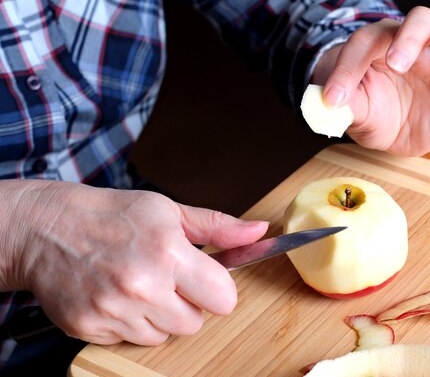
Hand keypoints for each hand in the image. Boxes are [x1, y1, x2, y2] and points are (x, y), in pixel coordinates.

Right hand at [0, 180, 267, 344]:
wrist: (48, 228)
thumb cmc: (112, 215)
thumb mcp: (169, 211)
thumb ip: (219, 226)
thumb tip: (259, 232)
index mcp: (169, 252)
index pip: (224, 299)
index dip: (217, 289)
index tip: (204, 278)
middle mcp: (142, 286)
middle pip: (194, 323)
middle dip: (187, 304)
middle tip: (165, 278)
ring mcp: (113, 311)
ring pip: (163, 337)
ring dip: (158, 317)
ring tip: (139, 285)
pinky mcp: (89, 328)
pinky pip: (130, 341)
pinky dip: (129, 324)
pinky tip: (117, 296)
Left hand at [312, 7, 429, 155]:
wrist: (396, 132)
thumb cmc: (372, 111)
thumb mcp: (355, 113)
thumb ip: (345, 105)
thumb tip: (329, 103)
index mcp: (378, 47)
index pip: (364, 43)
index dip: (347, 67)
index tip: (335, 97)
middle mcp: (413, 44)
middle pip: (418, 19)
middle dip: (409, 36)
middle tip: (397, 63)